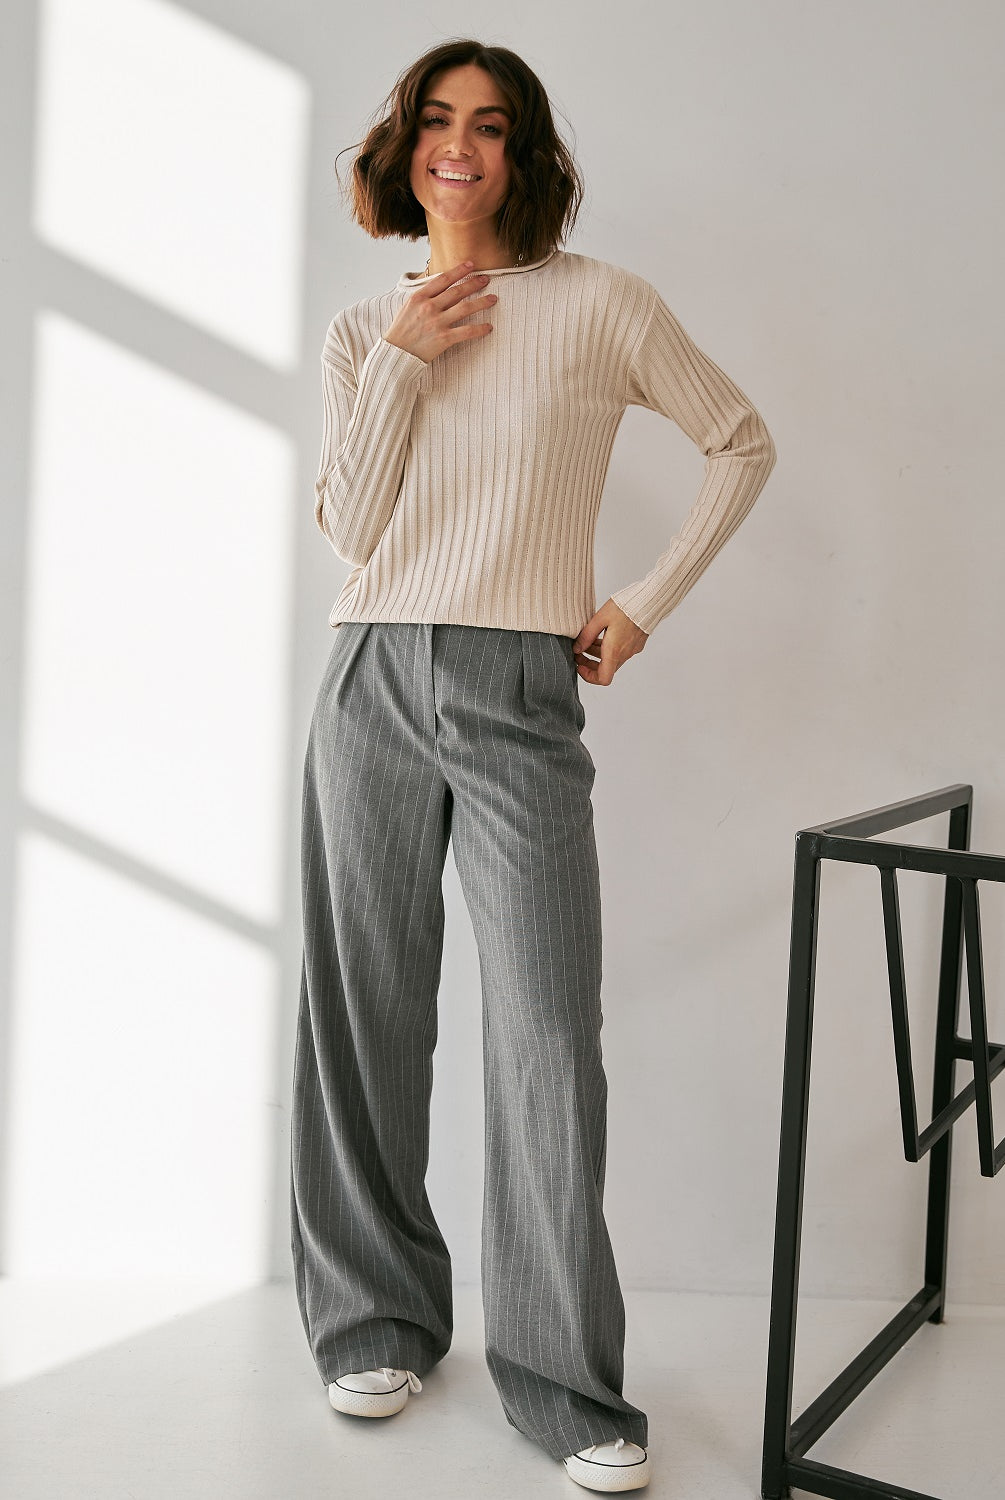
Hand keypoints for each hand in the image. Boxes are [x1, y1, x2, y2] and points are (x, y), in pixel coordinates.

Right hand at [383, 259, 497, 363]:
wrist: (396, 354)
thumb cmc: (401, 331)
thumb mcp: (408, 307)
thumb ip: (423, 297)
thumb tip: (439, 288)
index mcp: (420, 297)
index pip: (443, 279)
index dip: (459, 270)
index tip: (471, 265)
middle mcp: (430, 307)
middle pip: (457, 291)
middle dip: (474, 283)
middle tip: (486, 279)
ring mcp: (437, 322)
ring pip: (466, 308)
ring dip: (482, 302)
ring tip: (493, 299)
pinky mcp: (444, 338)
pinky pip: (467, 331)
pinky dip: (480, 329)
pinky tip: (489, 327)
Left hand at [571, 600, 648, 684]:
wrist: (648, 600)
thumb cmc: (625, 607)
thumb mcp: (600, 618)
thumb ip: (586, 636)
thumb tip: (577, 648)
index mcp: (614, 650)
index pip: (603, 678)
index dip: (589, 676)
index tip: (580, 666)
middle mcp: (624, 653)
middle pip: (605, 669)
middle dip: (589, 663)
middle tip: (579, 652)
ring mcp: (632, 649)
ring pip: (611, 659)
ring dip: (598, 654)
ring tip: (588, 640)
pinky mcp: (636, 643)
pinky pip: (620, 651)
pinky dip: (608, 648)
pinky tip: (602, 634)